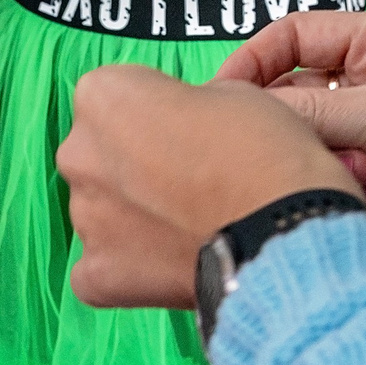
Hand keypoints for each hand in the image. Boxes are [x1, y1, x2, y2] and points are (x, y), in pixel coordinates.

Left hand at [58, 69, 357, 310]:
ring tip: (187, 225)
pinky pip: (102, 266)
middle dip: (135, 165)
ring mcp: (84, 217)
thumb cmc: (265, 154)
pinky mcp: (96, 273)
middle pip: (99, 154)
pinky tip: (171, 262)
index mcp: (103, 96)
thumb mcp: (230, 91)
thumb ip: (184, 103)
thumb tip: (180, 125)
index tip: (187, 131)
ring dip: (133, 214)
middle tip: (188, 181)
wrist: (287, 233)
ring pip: (101, 209)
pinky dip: (130, 266)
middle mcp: (78, 153)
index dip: (156, 113)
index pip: (114, 97)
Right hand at [216, 10, 365, 193]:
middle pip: (303, 93)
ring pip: (321, 139)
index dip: (257, 60)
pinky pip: (345, 172)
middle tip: (289, 151)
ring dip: (334, 160)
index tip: (225, 92)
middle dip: (301, 126)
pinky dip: (353, 185)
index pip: (297, 36)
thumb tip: (255, 112)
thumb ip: (315, 111)